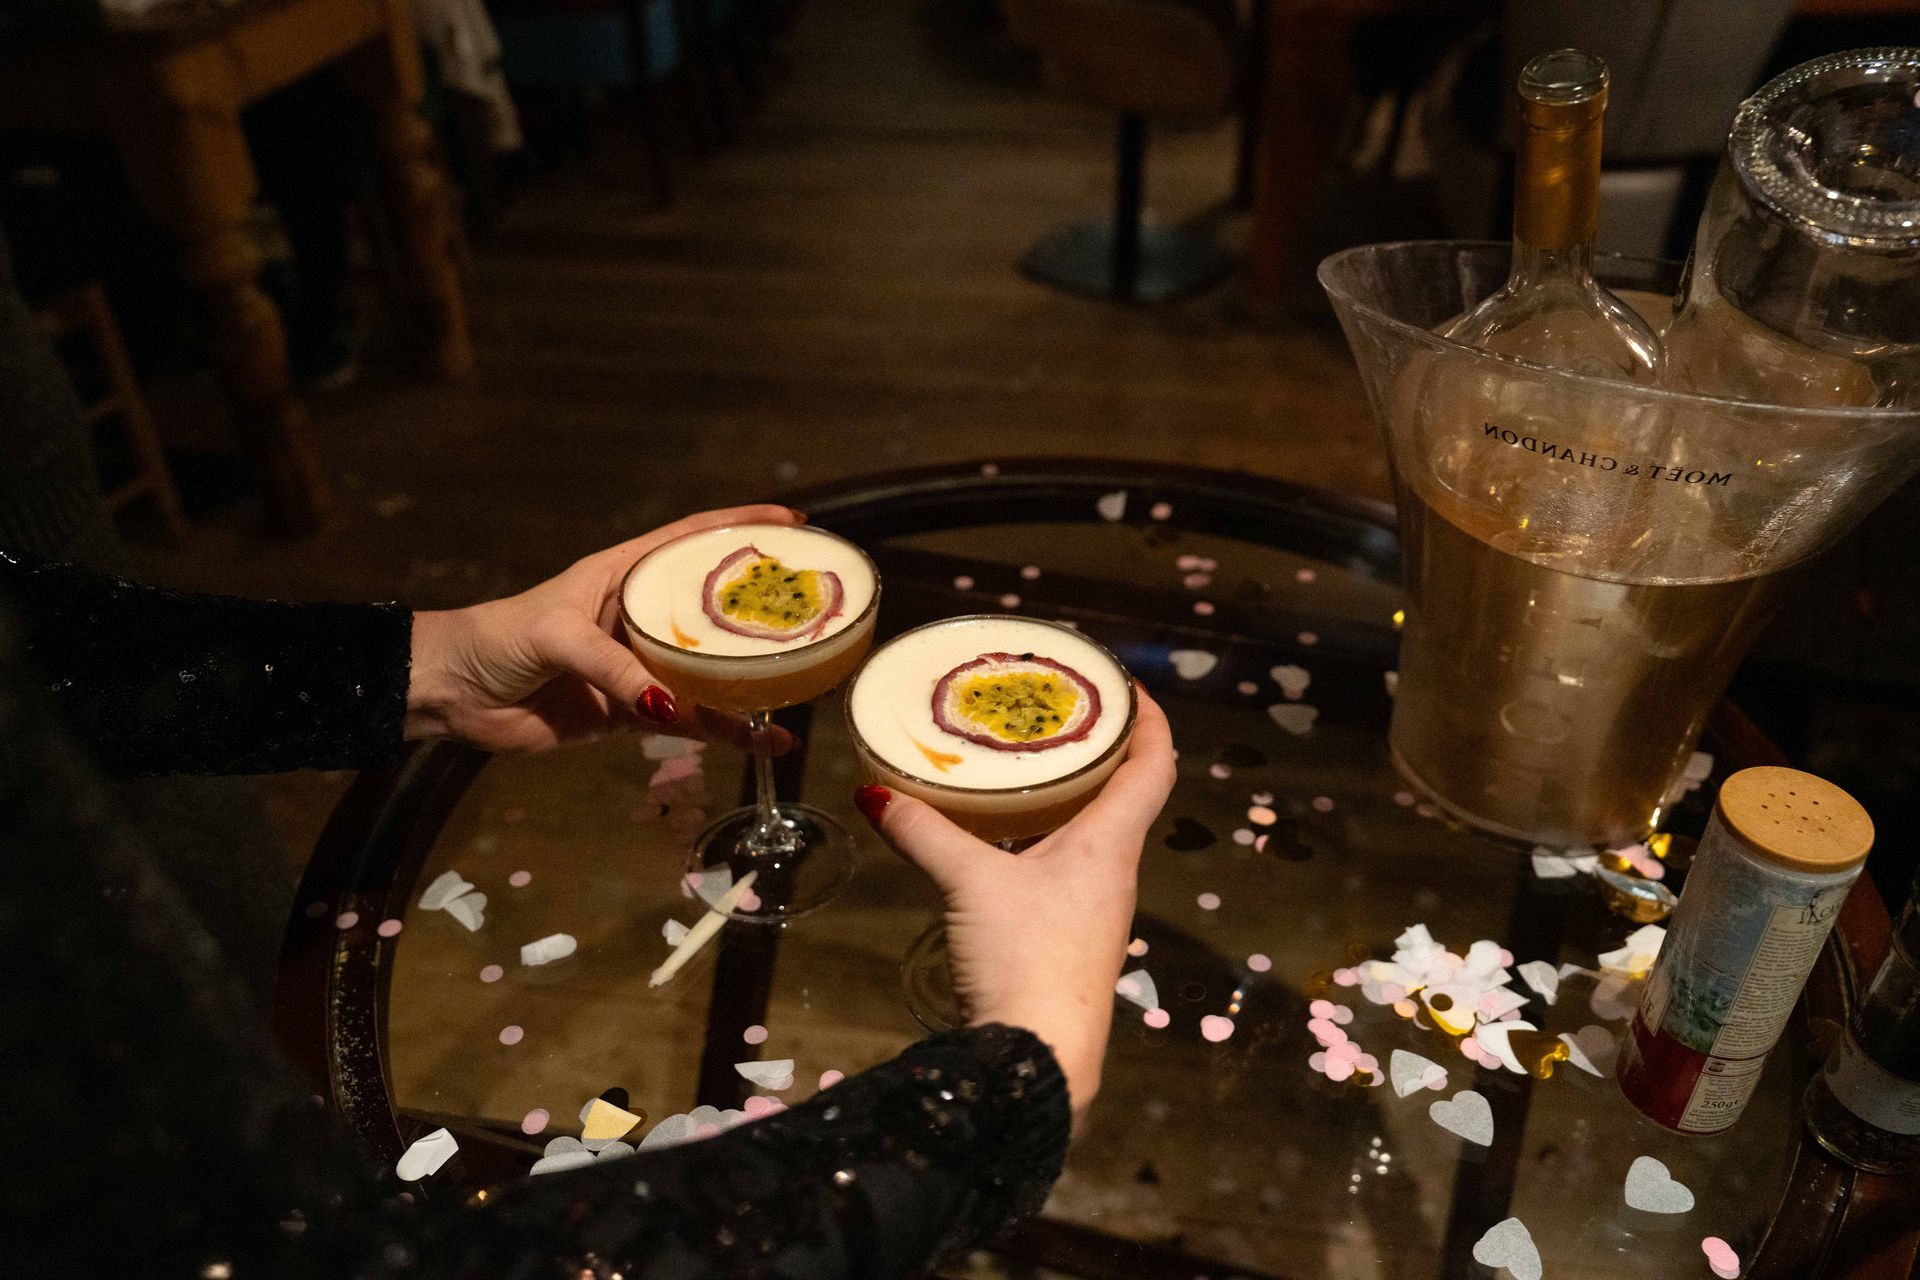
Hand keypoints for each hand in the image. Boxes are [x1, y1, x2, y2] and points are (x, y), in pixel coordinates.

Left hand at [406, 504, 804, 753]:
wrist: (452, 695)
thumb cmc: (499, 639)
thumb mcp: (555, 636)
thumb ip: (611, 667)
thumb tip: (668, 708)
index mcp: (624, 573)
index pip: (693, 538)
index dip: (743, 526)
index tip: (796, 523)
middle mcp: (640, 615)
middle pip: (713, 609)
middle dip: (762, 611)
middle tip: (816, 613)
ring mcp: (638, 665)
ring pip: (708, 671)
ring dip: (752, 682)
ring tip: (802, 690)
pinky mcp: (630, 712)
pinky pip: (687, 720)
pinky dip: (723, 732)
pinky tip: (761, 740)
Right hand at [855, 688, 1176, 1114]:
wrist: (1039, 1058)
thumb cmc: (1025, 956)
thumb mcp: (968, 883)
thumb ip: (924, 832)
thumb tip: (874, 792)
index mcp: (1111, 844)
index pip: (1154, 766)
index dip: (1151, 720)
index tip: (1129, 685)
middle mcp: (1114, 870)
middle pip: (1125, 794)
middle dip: (1100, 749)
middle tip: (1059, 712)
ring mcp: (1095, 909)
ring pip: (1094, 832)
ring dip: (1073, 795)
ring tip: (1029, 760)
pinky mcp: (1069, 938)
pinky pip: (1067, 866)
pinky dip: (1046, 836)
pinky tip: (1005, 836)